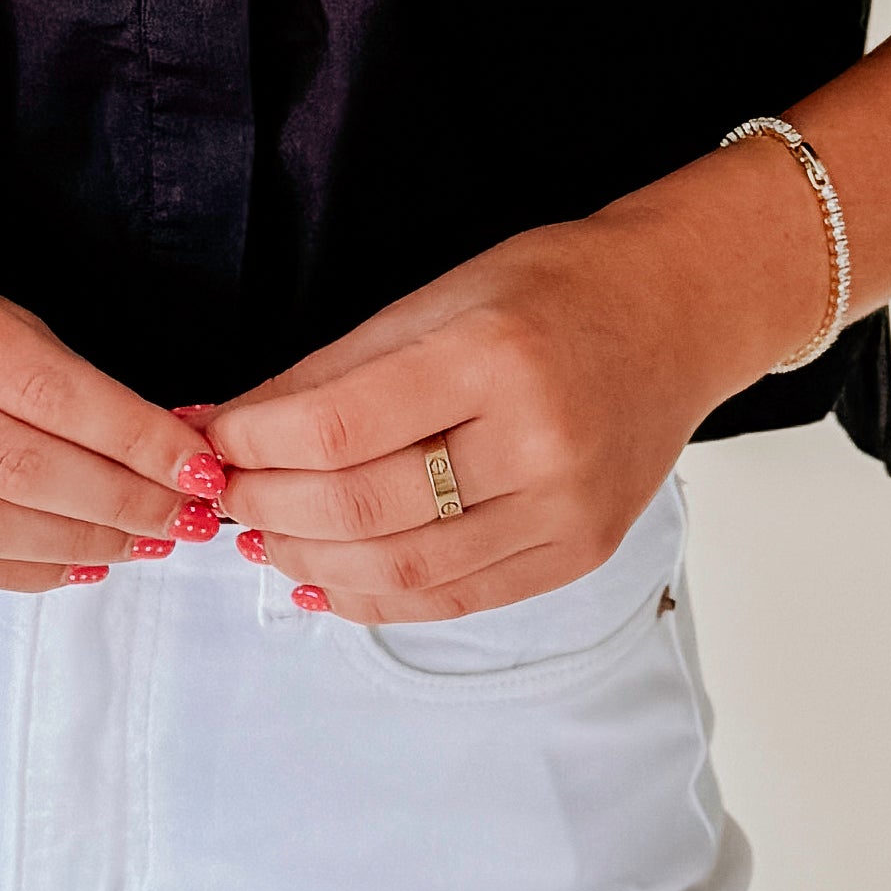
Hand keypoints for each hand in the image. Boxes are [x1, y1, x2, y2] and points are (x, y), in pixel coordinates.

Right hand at [0, 226, 211, 591]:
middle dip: (119, 499)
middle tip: (186, 517)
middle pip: (14, 464)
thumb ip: (35, 360)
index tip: (196, 465)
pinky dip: (10, 571)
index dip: (130, 435)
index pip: (39, 384)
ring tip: (142, 544)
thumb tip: (149, 438)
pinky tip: (70, 564)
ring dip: (76, 542)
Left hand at [204, 205, 740, 622]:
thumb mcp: (436, 298)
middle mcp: (539, 441)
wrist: (676, 317)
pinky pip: (454, 598)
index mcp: (494, 356)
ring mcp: (565, 509)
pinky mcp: (576, 554)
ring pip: (403, 569)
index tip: (214, 443)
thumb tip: (225, 426)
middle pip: (363, 508)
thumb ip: (328, 373)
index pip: (340, 427)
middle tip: (225, 497)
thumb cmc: (551, 292)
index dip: (256, 446)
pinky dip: (375, 596)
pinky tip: (326, 577)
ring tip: (264, 539)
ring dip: (310, 562)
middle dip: (269, 508)